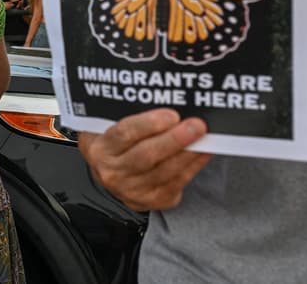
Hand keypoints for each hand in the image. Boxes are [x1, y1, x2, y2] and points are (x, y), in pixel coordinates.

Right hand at [78, 108, 211, 211]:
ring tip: (206, 138)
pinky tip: (203, 152)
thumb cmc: (117, 143)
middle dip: (175, 139)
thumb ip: (134, 117)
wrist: (113, 173)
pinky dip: (194, 166)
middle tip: (197, 126)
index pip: (124, 134)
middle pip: (147, 155)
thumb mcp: (113, 126)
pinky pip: (177, 183)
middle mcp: (113, 172)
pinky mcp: (152, 200)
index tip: (172, 115)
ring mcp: (132, 190)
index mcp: (100, 148)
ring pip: (165, 171)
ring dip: (189, 153)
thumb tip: (170, 105)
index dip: (148, 124)